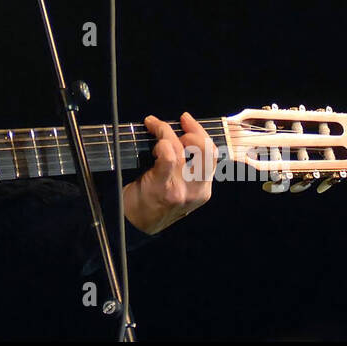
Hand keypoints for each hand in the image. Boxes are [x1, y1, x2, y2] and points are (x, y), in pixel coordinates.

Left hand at [122, 112, 216, 233]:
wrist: (134, 225)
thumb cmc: (152, 200)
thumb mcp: (178, 187)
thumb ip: (185, 167)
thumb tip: (177, 133)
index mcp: (203, 189)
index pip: (212, 154)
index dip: (200, 132)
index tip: (186, 120)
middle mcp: (197, 190)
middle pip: (206, 150)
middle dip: (192, 130)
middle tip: (175, 124)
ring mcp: (182, 190)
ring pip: (182, 149)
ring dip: (165, 131)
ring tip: (154, 126)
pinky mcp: (165, 188)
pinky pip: (168, 158)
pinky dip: (161, 144)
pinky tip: (153, 143)